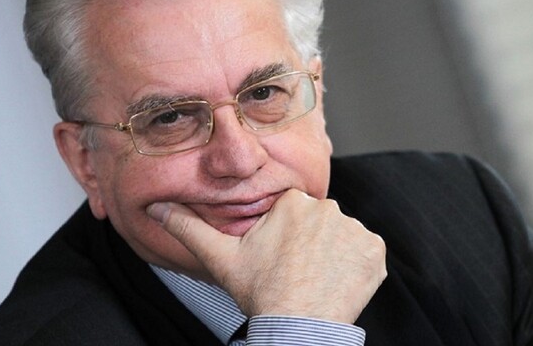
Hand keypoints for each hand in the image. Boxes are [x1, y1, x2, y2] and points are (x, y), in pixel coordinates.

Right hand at [147, 189, 386, 323]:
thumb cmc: (261, 294)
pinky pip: (365, 252)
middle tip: (297, 272)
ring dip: (333, 254)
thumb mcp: (220, 258)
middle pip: (319, 223)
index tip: (281, 259)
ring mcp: (355, 229)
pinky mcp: (374, 251)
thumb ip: (189, 227)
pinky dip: (355, 266)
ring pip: (342, 237)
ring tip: (316, 279)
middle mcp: (327, 208)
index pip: (293, 213)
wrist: (298, 328)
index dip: (286, 237)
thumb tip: (158, 206)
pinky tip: (337, 283)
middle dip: (310, 244)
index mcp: (292, 203)